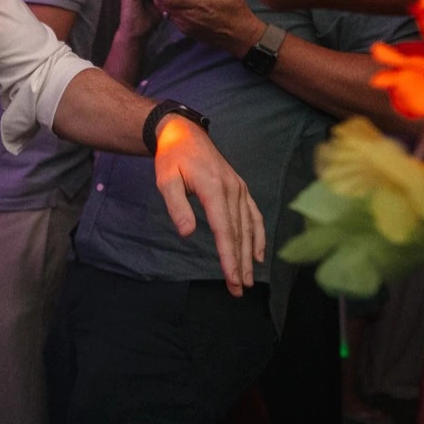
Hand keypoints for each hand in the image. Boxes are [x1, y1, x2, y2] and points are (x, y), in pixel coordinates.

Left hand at [153, 115, 264, 297]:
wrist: (184, 133)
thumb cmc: (172, 157)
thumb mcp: (166, 179)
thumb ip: (177, 206)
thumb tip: (187, 232)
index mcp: (214, 188)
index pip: (224, 229)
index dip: (229, 256)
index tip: (231, 278)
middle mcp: (232, 189)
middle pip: (239, 233)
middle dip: (240, 263)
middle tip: (239, 289)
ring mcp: (239, 188)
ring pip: (249, 227)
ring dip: (249, 255)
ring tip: (248, 279)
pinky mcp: (240, 188)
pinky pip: (254, 215)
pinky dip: (258, 235)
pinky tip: (258, 254)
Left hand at [154, 0, 264, 56]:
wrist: (241, 36)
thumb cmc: (235, 10)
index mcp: (197, 3)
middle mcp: (188, 16)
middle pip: (162, 4)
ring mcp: (185, 26)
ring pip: (164, 11)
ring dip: (161, 0)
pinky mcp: (186, 32)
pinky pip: (170, 18)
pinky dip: (167, 8)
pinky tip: (171, 0)